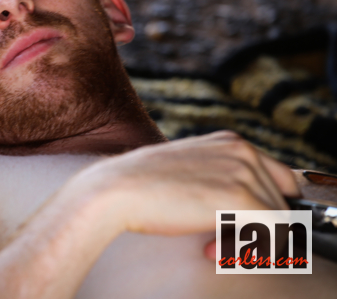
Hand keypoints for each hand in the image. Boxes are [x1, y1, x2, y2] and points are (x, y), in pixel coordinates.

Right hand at [71, 131, 300, 238]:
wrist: (114, 190)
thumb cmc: (143, 188)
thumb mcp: (191, 173)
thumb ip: (221, 181)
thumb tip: (250, 213)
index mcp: (232, 142)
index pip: (282, 182)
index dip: (268, 212)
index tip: (243, 232)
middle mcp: (243, 151)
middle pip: (281, 204)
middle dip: (254, 231)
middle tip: (215, 244)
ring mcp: (244, 171)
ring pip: (280, 222)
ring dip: (247, 244)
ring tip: (209, 248)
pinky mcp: (241, 197)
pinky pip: (274, 234)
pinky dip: (248, 252)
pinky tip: (209, 252)